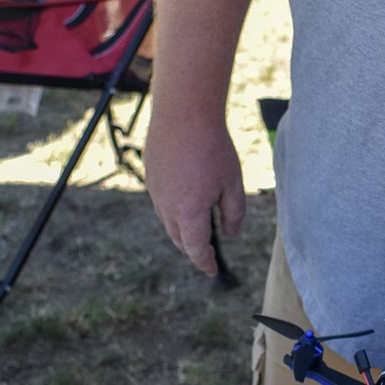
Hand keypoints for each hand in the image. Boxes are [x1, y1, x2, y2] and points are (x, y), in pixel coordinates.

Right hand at [144, 114, 244, 278]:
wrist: (183, 113)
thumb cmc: (213, 148)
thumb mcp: (232, 183)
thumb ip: (234, 213)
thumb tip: (230, 234)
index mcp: (189, 213)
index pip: (196, 249)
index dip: (205, 263)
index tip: (212, 271)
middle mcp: (166, 207)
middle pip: (179, 238)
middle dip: (193, 249)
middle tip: (206, 253)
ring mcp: (154, 191)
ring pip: (167, 221)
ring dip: (181, 230)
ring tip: (195, 230)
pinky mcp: (150, 175)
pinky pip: (161, 201)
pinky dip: (173, 209)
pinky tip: (184, 200)